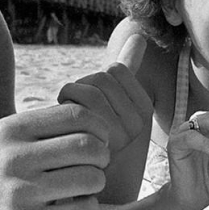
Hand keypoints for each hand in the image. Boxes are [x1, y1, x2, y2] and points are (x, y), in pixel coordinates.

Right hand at [0, 104, 110, 209]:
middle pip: (88, 146)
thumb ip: (42, 126)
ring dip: (98, 182)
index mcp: (13, 129)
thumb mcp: (3, 137)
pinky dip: (89, 207)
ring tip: (87, 185)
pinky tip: (78, 206)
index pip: (76, 115)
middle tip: (98, 164)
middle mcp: (15, 156)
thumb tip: (93, 117)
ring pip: (90, 179)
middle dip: (102, 155)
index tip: (99, 139)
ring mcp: (21, 191)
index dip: (99, 127)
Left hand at [57, 34, 151, 155]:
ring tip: (68, 115)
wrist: (77, 174)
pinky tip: (64, 125)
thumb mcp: (111, 100)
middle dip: (82, 86)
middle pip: (103, 76)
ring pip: (91, 87)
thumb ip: (128, 66)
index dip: (97, 78)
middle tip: (75, 108)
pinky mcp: (98, 142)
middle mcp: (138, 123)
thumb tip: (138, 35)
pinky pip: (79, 103)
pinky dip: (64, 106)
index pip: (117, 69)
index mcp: (144, 109)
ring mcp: (120, 134)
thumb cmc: (90, 132)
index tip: (91, 100)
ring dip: (70, 94)